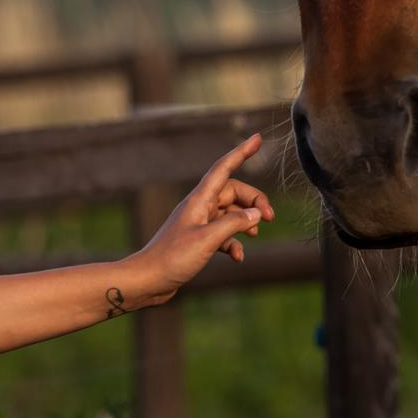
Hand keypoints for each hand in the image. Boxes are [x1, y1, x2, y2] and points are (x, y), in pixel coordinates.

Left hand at [129, 133, 274, 304]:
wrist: (147, 280)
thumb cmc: (172, 257)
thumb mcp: (207, 239)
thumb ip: (234, 223)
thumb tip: (255, 215)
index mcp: (199, 200)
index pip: (224, 168)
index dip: (241, 153)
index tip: (257, 138)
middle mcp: (199, 207)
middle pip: (233, 192)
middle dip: (253, 201)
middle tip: (269, 218)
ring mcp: (198, 223)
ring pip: (229, 213)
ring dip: (245, 221)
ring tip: (255, 234)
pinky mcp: (197, 240)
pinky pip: (222, 234)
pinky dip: (233, 242)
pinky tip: (238, 257)